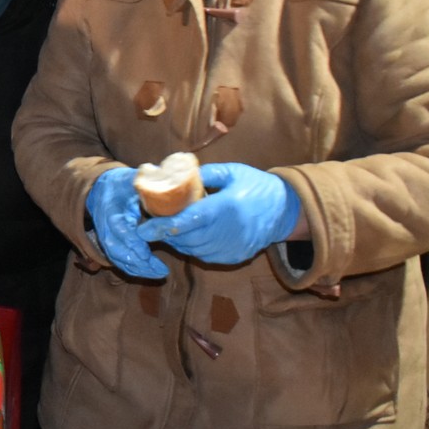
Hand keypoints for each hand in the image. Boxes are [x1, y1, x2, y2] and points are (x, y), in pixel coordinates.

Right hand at [84, 168, 166, 278]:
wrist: (100, 189)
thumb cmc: (123, 185)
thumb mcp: (135, 180)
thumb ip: (151, 186)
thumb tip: (175, 189)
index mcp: (112, 208)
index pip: (120, 229)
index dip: (133, 243)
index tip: (147, 254)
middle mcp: (105, 225)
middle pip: (117, 249)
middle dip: (139, 263)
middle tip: (161, 270)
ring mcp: (105, 236)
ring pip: (117, 258)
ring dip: (137, 269)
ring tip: (158, 273)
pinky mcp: (108, 244)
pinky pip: (117, 260)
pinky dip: (132, 269)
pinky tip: (148, 272)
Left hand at [138, 162, 300, 264]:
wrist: (285, 210)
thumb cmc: (256, 186)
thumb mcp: (233, 171)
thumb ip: (204, 173)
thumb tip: (174, 175)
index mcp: (226, 207)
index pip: (188, 221)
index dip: (163, 227)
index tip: (143, 229)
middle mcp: (228, 231)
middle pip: (186, 238)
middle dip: (166, 233)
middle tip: (152, 224)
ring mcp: (231, 247)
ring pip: (193, 250)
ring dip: (177, 241)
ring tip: (168, 228)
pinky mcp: (234, 257)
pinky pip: (204, 256)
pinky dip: (192, 247)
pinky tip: (189, 236)